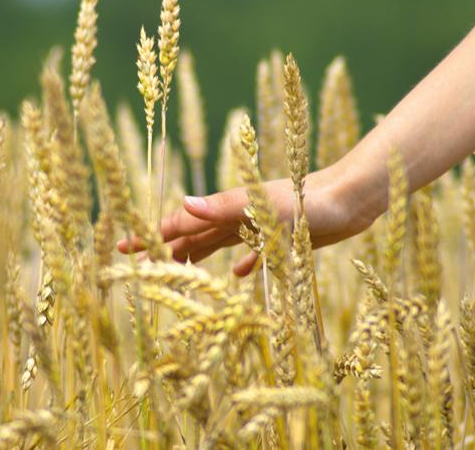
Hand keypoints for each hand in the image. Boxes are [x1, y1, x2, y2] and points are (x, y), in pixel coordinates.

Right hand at [117, 164, 373, 276]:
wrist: (351, 199)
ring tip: (174, 266)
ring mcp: (258, 226)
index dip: (152, 234)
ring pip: (217, 242)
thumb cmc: (310, 201)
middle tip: (137, 261)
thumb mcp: (264, 205)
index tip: (123, 245)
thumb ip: (224, 206)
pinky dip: (240, 261)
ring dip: (194, 253)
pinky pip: (253, 252)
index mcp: (228, 209)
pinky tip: (236, 274)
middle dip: (164, 246)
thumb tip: (183, 203)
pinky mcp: (280, 237)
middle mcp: (237, 216)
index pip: (181, 222)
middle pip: (193, 233)